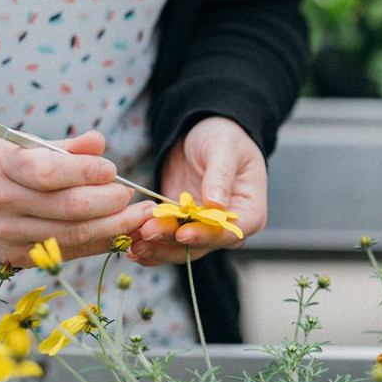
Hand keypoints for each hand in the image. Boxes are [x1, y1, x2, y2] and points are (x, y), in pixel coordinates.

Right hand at [0, 132, 152, 266]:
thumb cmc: (13, 168)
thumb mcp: (31, 146)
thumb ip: (68, 147)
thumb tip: (99, 143)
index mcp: (3, 166)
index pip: (49, 172)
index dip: (87, 172)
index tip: (111, 169)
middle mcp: (2, 201)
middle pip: (70, 207)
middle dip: (110, 201)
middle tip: (130, 194)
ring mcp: (9, 234)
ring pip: (75, 234)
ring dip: (116, 226)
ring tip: (138, 215)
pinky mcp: (20, 257)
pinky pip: (72, 251)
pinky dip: (102, 242)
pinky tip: (121, 231)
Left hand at [129, 117, 266, 265]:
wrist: (201, 133)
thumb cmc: (223, 136)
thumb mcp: (224, 148)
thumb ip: (220, 175)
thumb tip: (216, 204)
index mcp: (249, 211)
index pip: (230, 231)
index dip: (206, 235)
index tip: (182, 232)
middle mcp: (228, 227)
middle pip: (203, 245)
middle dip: (172, 242)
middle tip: (146, 234)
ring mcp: (204, 228)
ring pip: (182, 248)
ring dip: (157, 248)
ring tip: (132, 244)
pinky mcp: (182, 224)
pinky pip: (167, 240)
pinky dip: (150, 245)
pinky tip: (131, 245)